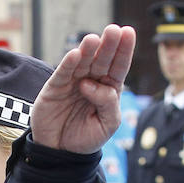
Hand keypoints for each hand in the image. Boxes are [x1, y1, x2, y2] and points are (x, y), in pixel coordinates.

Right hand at [31, 24, 135, 152]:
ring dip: (88, 50)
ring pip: (82, 62)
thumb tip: (92, 84)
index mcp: (108, 88)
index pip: (118, 66)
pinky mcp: (55, 87)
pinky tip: (75, 54)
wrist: (61, 152)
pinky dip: (68, 63)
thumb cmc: (87, 137)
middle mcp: (91, 80)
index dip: (124, 49)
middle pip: (102, 59)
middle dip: (108, 45)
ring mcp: (72, 82)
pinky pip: (62, 73)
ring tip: (94, 39)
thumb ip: (109, 104)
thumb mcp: (108, 124)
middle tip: (113, 30)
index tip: (128, 32)